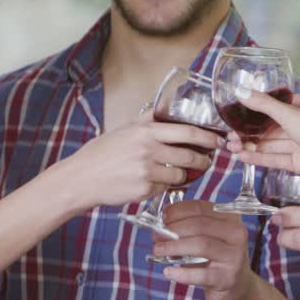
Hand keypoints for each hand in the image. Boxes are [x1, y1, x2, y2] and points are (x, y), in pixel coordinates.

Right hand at [58, 116, 219, 208]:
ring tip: (177, 173)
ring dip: (183, 175)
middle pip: (189, 156)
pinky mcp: (145, 190)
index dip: (207, 138)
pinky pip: (165, 188)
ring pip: (180, 175)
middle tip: (206, 161)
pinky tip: (154, 182)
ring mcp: (147, 171)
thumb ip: (146, 120)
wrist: (82, 178)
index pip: (187, 132)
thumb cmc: (101, 153)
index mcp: (146, 131)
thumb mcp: (124, 129)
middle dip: (202, 160)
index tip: (217, 141)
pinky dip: (164, 186)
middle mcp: (149, 150)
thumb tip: (162, 109)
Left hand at [154, 201, 256, 299]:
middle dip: (172, 229)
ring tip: (158, 250)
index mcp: (231, 218)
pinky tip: (168, 271)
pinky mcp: (227, 278)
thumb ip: (190, 226)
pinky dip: (181, 273)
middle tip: (156, 236)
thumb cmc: (216, 259)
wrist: (237, 288)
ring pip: (200, 245)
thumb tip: (163, 221)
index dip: (177, 211)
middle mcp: (236, 234)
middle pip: (199, 225)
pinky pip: (200, 274)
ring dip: (174, 247)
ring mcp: (234, 257)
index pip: (200, 208)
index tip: (162, 217)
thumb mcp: (208, 237)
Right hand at [223, 91, 299, 185]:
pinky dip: (259, 156)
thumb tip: (242, 92)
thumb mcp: (289, 114)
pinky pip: (275, 157)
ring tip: (232, 146)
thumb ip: (264, 105)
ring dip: (252, 144)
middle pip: (272, 126)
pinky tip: (243, 156)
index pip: (280, 103)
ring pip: (272, 143)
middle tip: (231, 133)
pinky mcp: (298, 161)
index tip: (241, 109)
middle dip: (251, 131)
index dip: (260, 107)